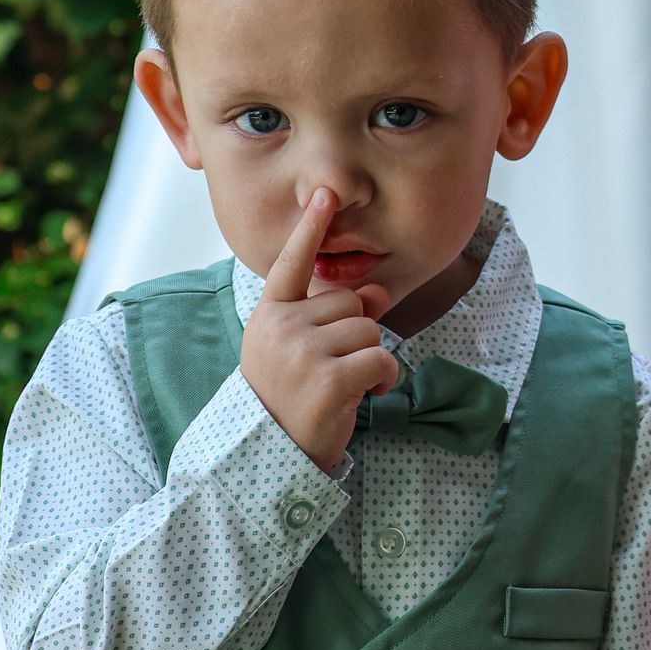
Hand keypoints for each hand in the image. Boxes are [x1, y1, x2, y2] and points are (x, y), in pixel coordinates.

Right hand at [239, 189, 398, 472]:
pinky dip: (383, 378)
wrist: (267, 457)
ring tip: (343, 385)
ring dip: (371, 358)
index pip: (291, 264)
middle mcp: (282, 327)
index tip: (325, 192)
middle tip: (332, 368)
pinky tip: (363, 395)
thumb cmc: (287, 399)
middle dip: (356, 333)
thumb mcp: (299, 351)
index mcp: (269, 315)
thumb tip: (379, 291)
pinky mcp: (329, 379)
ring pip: (370, 330)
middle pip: (351, 302)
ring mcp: (303, 352)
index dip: (311, 228)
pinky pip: (381, 358)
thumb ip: (333, 317)